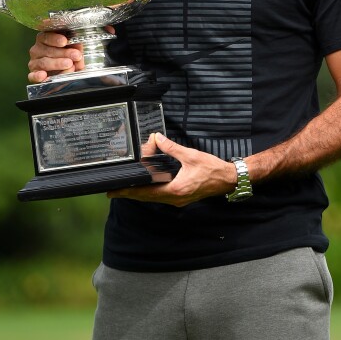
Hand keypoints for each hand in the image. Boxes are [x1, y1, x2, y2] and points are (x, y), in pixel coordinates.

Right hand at [28, 32, 83, 82]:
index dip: (55, 39)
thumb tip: (79, 48)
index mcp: (45, 40)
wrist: (66, 76)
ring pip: (43, 62)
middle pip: (48, 50)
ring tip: (69, 64)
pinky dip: (38, 76)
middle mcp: (37, 50)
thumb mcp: (75, 53)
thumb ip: (77, 50)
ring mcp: (34, 63)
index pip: (47, 37)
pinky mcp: (33, 75)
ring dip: (57, 63)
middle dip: (63, 53)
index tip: (64, 41)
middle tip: (76, 55)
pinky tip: (44, 75)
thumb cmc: (70, 59)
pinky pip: (33, 76)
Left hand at [107, 133, 237, 206]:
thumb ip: (171, 148)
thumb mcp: (190, 155)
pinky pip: (161, 197)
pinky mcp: (181, 198)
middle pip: (146, 198)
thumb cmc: (212, 169)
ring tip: (125, 190)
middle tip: (113, 192)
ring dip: (139, 195)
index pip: (146, 192)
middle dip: (130, 195)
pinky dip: (150, 193)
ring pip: (153, 199)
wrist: (228, 179)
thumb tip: (157, 139)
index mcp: (175, 189)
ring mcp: (178, 200)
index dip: (129, 192)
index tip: (115, 192)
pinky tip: (145, 188)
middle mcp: (175, 198)